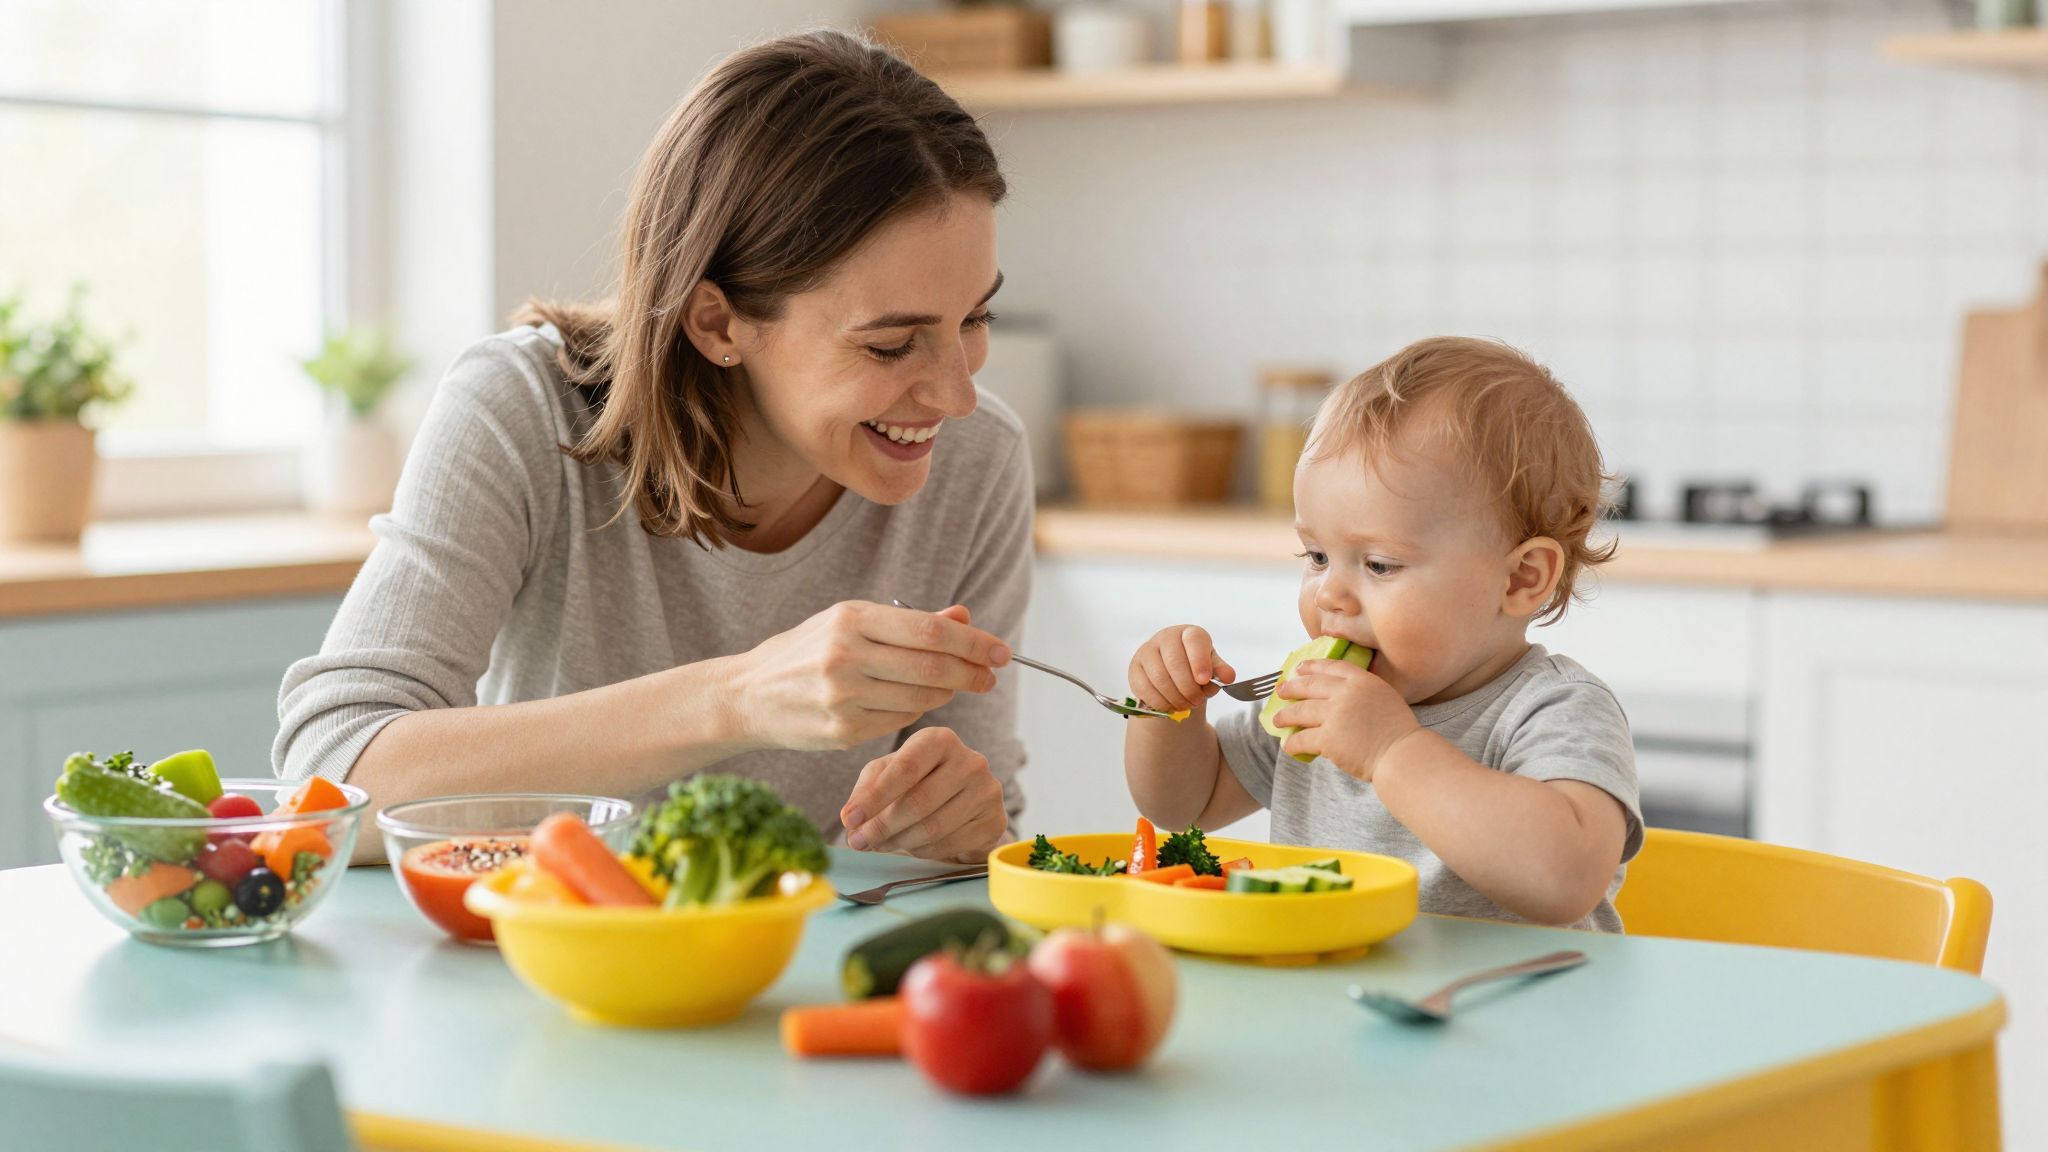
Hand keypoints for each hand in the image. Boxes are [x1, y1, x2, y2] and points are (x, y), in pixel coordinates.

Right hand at [727, 601, 1009, 752]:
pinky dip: (916, 709)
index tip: (1001, 651)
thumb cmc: (807, 651)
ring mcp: (844, 697)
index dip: (974, 642)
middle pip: (933, 667)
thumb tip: (964, 618)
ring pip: (922, 698)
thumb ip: (910, 622)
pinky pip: (900, 720)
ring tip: (950, 684)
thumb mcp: (851, 622)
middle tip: (991, 675)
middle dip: (972, 672)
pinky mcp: (843, 731)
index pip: (931, 631)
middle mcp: (846, 656)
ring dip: (946, 692)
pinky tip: (909, 700)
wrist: (749, 695)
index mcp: (851, 619)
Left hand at [839, 727, 1007, 862]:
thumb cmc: (920, 781)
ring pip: (933, 828)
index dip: (875, 797)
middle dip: (882, 827)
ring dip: (899, 842)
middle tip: (858, 843)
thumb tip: (850, 817)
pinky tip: (913, 846)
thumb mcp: (888, 773)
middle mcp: (970, 760)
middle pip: (919, 802)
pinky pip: (950, 845)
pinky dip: (923, 851)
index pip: (905, 768)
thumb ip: (866, 789)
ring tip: (881, 845)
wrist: (966, 800)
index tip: (850, 819)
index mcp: (939, 740)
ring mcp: (988, 791)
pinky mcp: (995, 820)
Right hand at [1126, 625, 1237, 713]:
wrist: (1171, 673)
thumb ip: (1220, 671)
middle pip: (1175, 663)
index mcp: (1189, 633)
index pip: (1194, 641)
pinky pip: (1145, 688)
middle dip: (1188, 688)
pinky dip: (1160, 702)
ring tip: (1186, 705)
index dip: (1199, 661)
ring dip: (1175, 698)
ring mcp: (1147, 651)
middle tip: (1197, 701)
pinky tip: (1170, 705)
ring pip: (1159, 678)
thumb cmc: (1194, 667)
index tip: (1204, 680)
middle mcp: (1166, 637)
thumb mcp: (1211, 667)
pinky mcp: (1135, 668)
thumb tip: (1228, 676)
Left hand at [1269, 658, 1420, 781]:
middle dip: (1291, 687)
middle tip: (1281, 690)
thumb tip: (1339, 697)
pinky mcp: (1328, 738)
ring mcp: (1335, 714)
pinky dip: (1292, 743)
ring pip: (1300, 711)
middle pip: (1310, 685)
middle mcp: (1346, 693)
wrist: (1402, 754)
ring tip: (1277, 720)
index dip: (1312, 666)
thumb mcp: (1386, 697)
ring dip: (1285, 716)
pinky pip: (1302, 739)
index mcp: (1362, 680)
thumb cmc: (1399, 732)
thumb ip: (1364, 692)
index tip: (1299, 668)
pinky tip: (1288, 746)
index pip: (1331, 667)